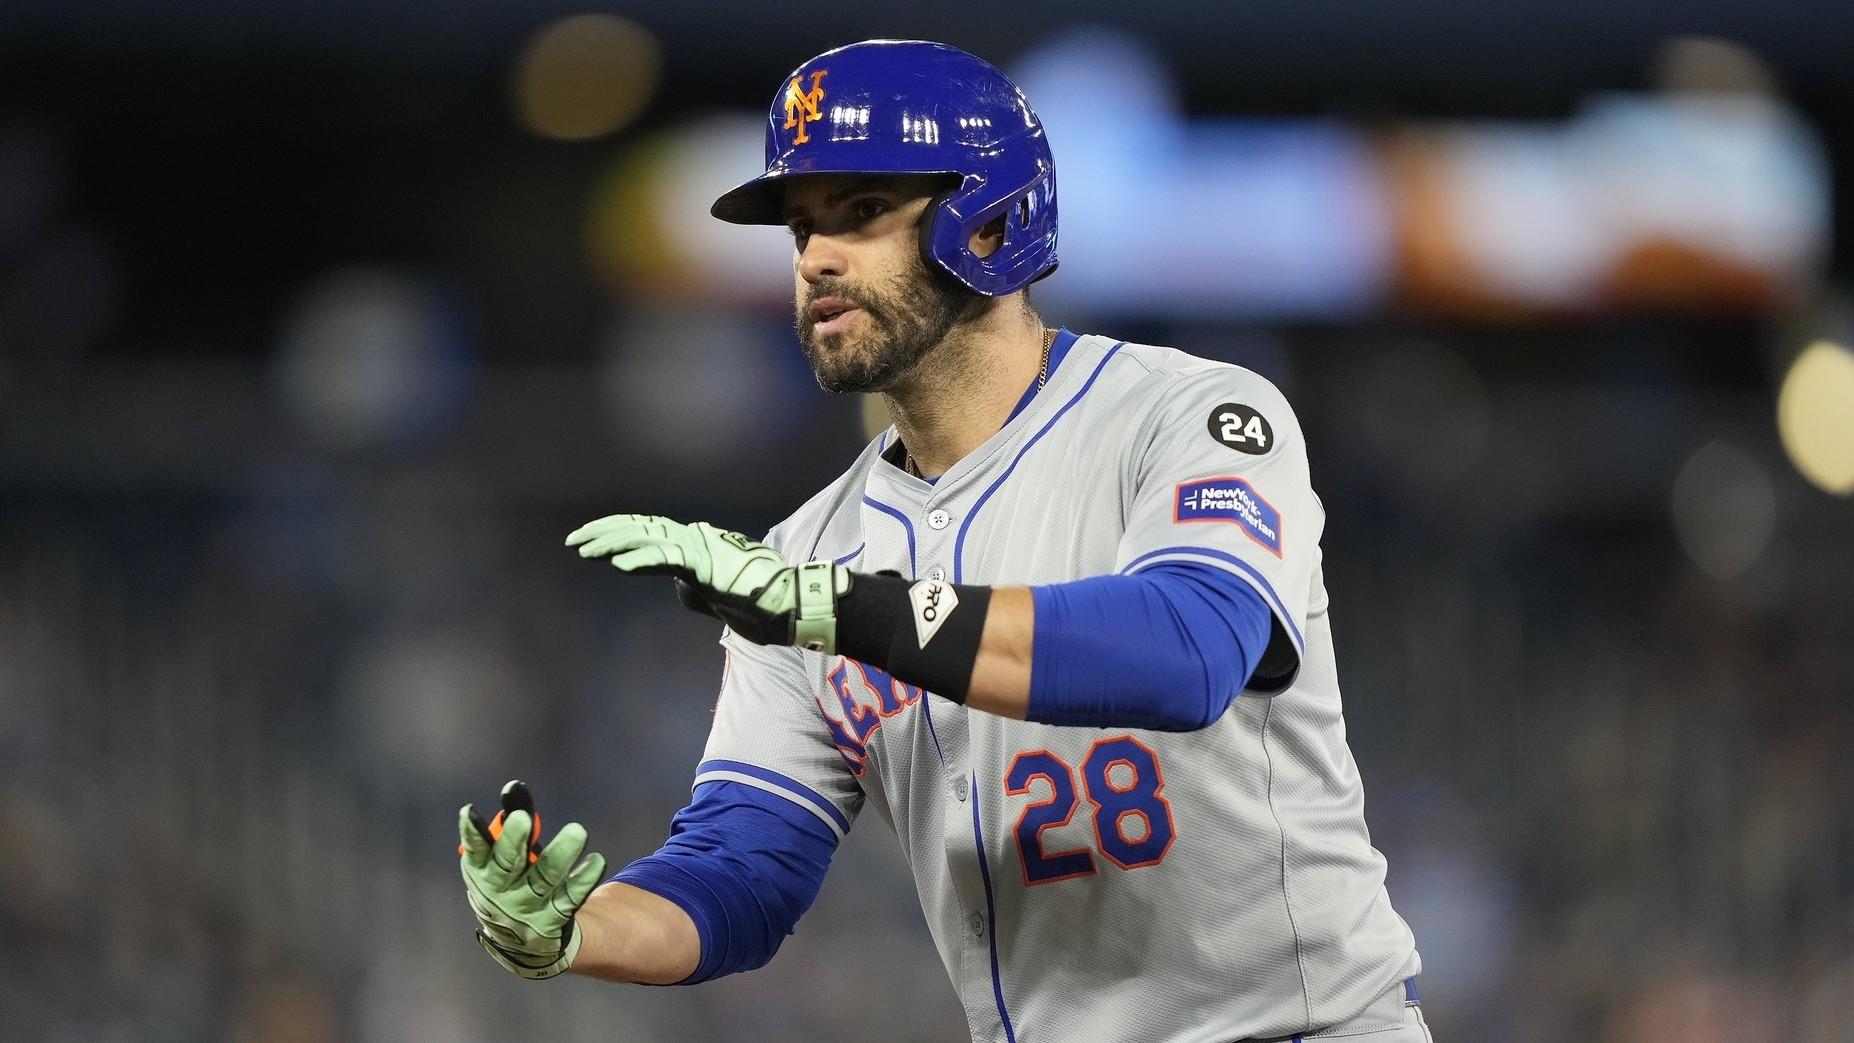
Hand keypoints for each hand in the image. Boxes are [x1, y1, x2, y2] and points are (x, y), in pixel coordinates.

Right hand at [458, 780, 606, 979]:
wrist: (521, 938)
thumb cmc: (510, 881)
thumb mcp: (502, 856)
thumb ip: (510, 824)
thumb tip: (514, 787)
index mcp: (482, 872)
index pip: (475, 850)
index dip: (472, 832)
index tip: (470, 811)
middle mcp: (499, 892)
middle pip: (506, 865)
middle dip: (513, 841)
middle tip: (521, 818)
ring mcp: (526, 908)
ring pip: (543, 880)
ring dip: (560, 856)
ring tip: (577, 832)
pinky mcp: (552, 919)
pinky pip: (569, 898)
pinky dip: (583, 880)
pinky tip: (596, 861)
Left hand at [566, 514, 850, 653]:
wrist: (785, 606)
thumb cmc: (756, 602)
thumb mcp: (714, 595)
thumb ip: (693, 588)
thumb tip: (678, 588)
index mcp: (694, 544)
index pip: (647, 530)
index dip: (616, 531)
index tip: (588, 539)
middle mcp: (694, 538)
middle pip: (641, 528)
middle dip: (605, 532)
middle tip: (574, 541)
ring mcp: (701, 549)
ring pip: (649, 539)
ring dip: (614, 543)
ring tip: (586, 550)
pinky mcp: (707, 564)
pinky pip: (669, 560)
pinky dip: (643, 560)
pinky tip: (618, 565)